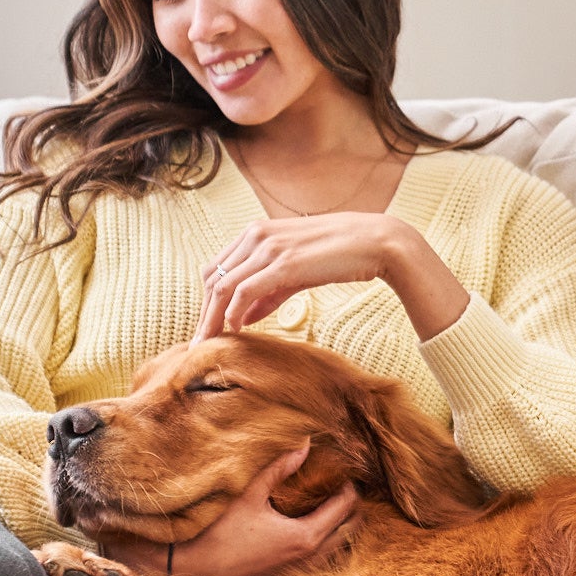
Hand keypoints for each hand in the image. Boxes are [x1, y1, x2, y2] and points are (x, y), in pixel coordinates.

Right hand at [104, 446, 356, 575]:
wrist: (198, 569)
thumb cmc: (222, 533)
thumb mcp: (251, 495)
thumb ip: (279, 469)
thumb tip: (305, 444)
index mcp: (306, 536)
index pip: (346, 507)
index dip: (348, 485)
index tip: (341, 468)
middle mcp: (310, 557)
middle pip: (352, 528)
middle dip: (352, 505)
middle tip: (340, 483)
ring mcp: (303, 570)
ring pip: (341, 546)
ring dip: (342, 523)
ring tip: (330, 501)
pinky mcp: (292, 575)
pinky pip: (326, 557)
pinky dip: (330, 539)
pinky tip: (313, 524)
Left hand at [198, 212, 469, 341]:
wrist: (376, 242)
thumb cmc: (339, 255)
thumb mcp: (296, 272)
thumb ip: (268, 292)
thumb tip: (242, 317)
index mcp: (257, 232)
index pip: (217, 268)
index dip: (207, 300)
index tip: (206, 326)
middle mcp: (256, 235)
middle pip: (213, 278)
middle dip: (203, 312)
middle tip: (199, 342)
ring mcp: (268, 247)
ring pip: (222, 286)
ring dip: (211, 318)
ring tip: (208, 343)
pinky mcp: (282, 263)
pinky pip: (244, 291)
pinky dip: (233, 313)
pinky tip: (233, 330)